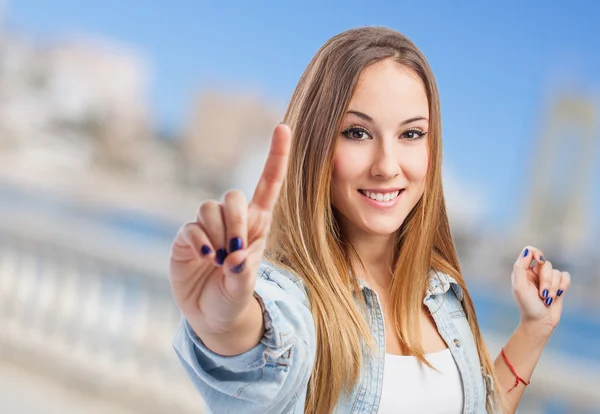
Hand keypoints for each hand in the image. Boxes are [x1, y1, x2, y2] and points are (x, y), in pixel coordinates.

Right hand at [169, 123, 291, 333]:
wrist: (212, 316)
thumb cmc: (235, 297)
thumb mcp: (245, 288)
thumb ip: (243, 272)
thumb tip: (233, 255)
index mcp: (258, 224)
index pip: (269, 184)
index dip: (276, 155)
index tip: (284, 127)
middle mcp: (233, 220)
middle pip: (233, 195)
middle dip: (235, 220)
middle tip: (236, 248)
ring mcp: (208, 227)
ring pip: (209, 208)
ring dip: (216, 234)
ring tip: (218, 259)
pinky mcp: (187, 237)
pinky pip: (192, 227)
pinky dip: (199, 243)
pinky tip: (205, 259)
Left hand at [511, 246, 570, 332]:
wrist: (540, 322)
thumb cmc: (527, 305)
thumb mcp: (519, 286)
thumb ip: (520, 267)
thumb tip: (528, 251)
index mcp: (523, 271)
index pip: (530, 251)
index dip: (537, 253)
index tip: (540, 261)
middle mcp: (534, 272)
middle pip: (546, 264)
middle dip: (546, 280)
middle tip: (542, 294)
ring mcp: (547, 278)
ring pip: (556, 272)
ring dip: (553, 287)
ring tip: (547, 299)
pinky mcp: (558, 284)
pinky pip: (565, 276)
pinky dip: (563, 286)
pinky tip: (558, 295)